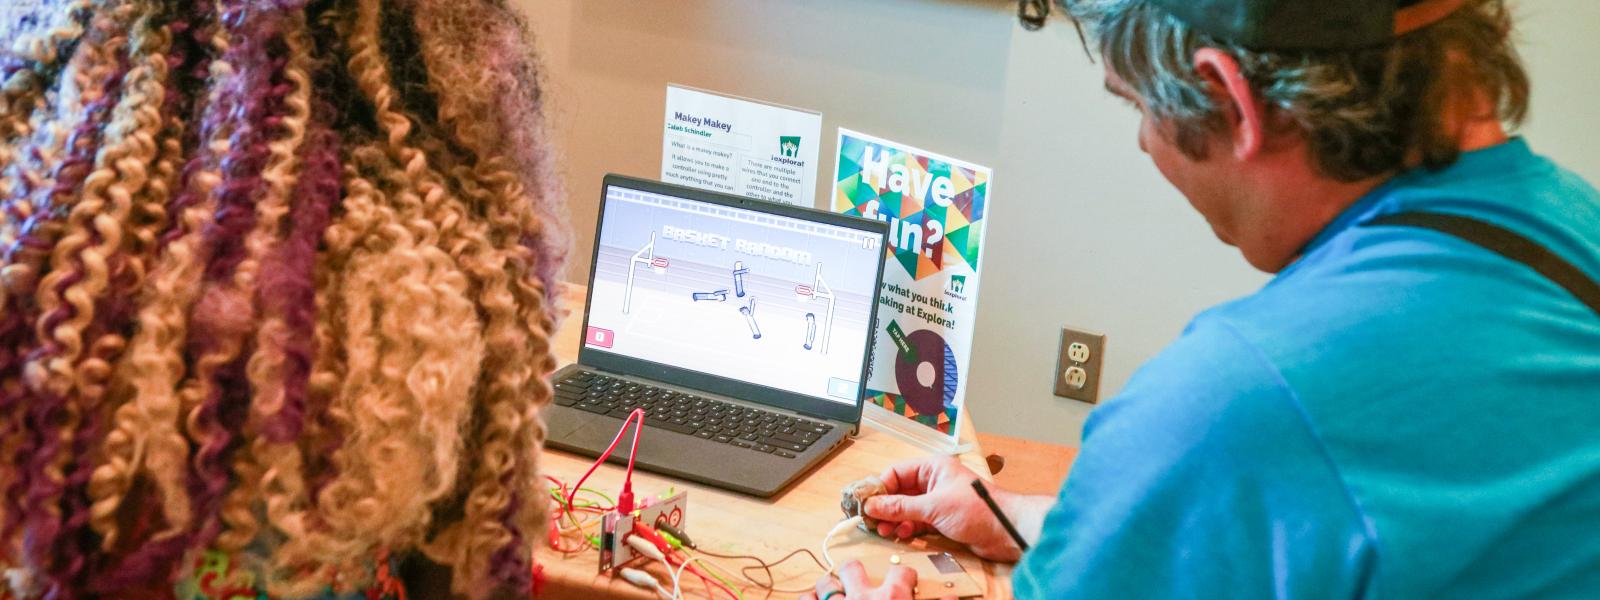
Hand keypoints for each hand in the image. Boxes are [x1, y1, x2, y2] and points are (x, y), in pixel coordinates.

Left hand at [800, 560, 919, 599]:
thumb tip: (952, 596)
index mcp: (892, 599)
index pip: (901, 573)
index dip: (904, 575)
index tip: (904, 578)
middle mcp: (863, 598)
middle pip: (853, 567)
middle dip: (853, 571)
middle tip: (858, 582)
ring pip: (825, 584)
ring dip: (828, 588)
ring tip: (834, 593)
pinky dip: (809, 599)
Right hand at [863, 456, 1023, 561]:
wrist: (1004, 531)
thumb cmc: (980, 509)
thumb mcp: (934, 506)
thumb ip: (901, 507)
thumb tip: (874, 505)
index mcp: (934, 468)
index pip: (897, 472)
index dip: (880, 487)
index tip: (867, 502)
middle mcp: (934, 482)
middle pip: (900, 491)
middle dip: (885, 506)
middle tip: (871, 519)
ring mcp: (938, 501)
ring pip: (907, 508)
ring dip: (895, 519)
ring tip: (885, 529)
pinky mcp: (942, 519)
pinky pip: (917, 521)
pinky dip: (907, 527)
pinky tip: (902, 534)